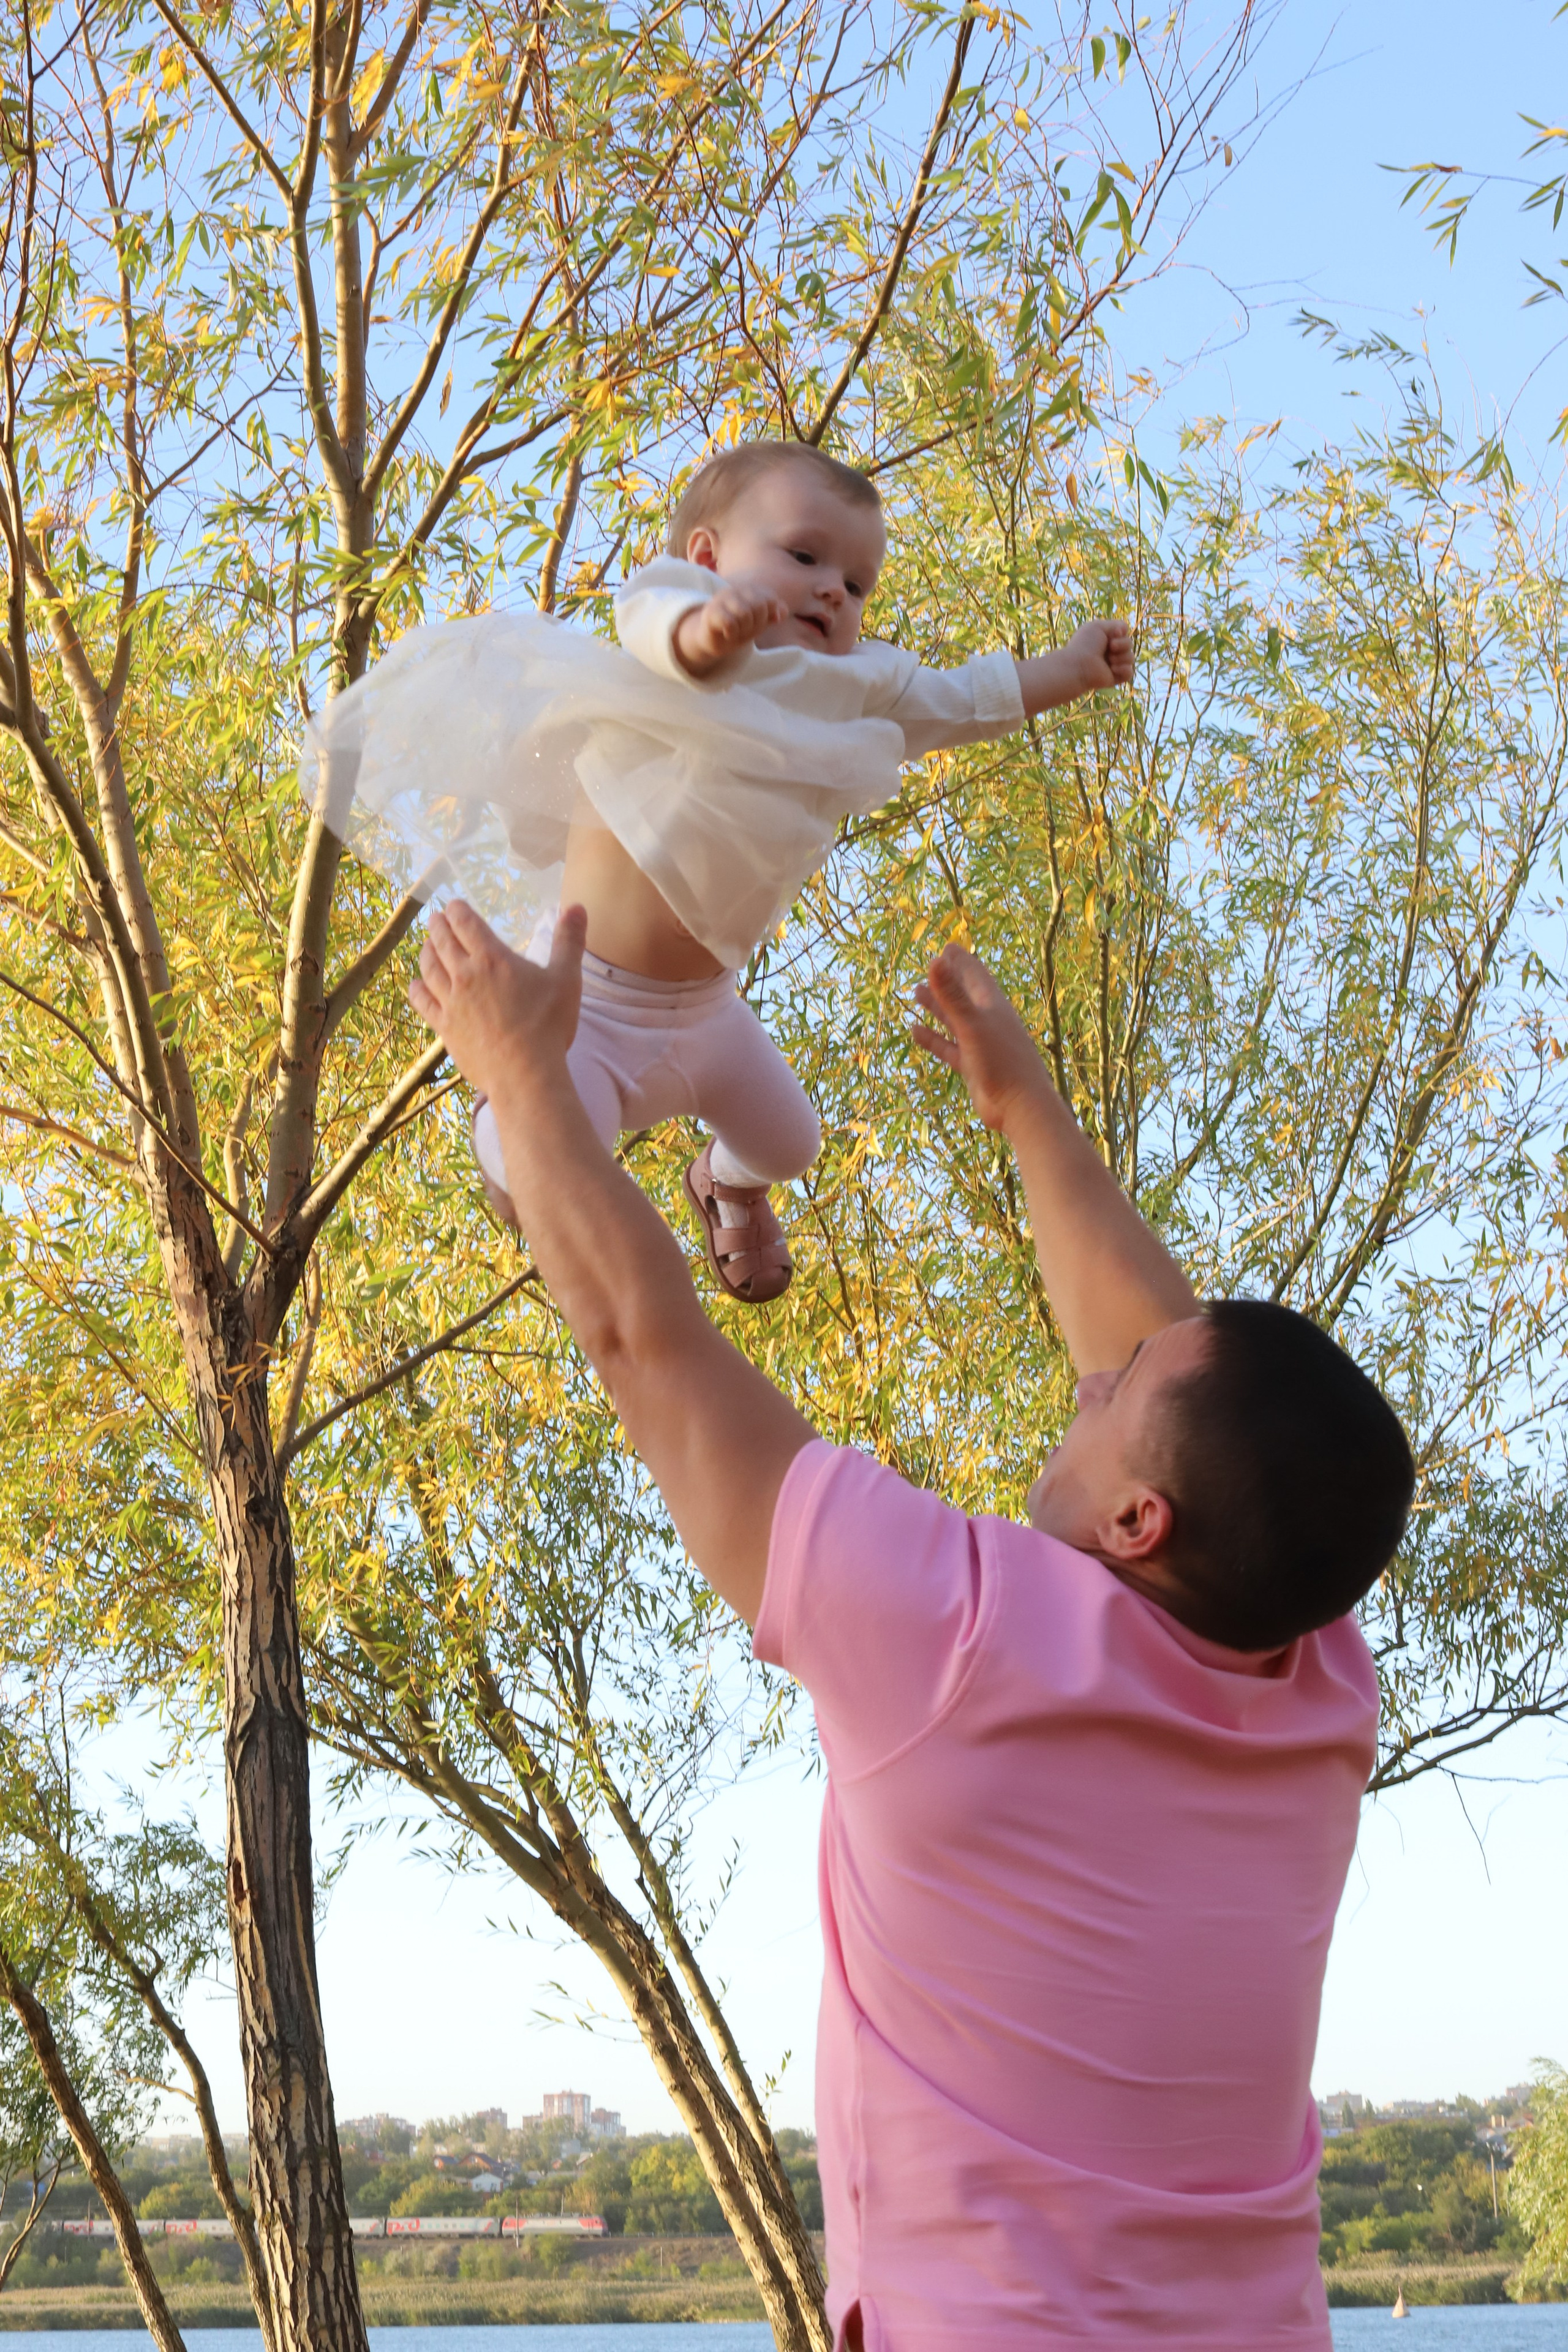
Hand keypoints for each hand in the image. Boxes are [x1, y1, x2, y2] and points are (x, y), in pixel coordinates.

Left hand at [410, 899, 586, 1098]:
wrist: (524, 1074)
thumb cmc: (548, 1025)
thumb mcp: (566, 979)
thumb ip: (569, 941)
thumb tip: (577, 906)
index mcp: (492, 958)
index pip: (466, 923)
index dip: (457, 910)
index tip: (453, 905)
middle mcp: (465, 975)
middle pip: (443, 942)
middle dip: (438, 926)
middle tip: (436, 919)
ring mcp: (451, 1002)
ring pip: (429, 968)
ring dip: (426, 952)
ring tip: (427, 945)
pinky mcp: (444, 1027)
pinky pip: (423, 1001)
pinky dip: (417, 988)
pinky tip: (417, 984)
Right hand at [673, 578, 788, 677]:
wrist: (712, 640)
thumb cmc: (738, 629)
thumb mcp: (760, 622)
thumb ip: (773, 614)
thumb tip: (783, 612)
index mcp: (749, 589)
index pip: (770, 600)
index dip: (767, 617)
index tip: (758, 623)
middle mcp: (735, 589)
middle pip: (760, 606)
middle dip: (756, 624)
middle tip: (745, 629)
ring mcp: (722, 598)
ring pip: (745, 614)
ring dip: (743, 630)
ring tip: (736, 631)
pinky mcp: (711, 612)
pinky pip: (730, 623)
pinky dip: (732, 634)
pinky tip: (727, 634)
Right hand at [912, 943, 1050, 1131]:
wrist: (1020, 1106)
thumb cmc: (1002, 1061)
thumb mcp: (972, 1024)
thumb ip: (952, 995)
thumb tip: (935, 960)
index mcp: (993, 1006)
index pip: (976, 975)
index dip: (961, 961)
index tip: (947, 947)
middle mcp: (987, 1021)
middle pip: (964, 994)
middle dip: (948, 980)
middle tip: (932, 964)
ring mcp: (979, 1044)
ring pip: (954, 1019)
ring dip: (936, 1006)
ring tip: (915, 993)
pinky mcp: (971, 1065)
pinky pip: (947, 1047)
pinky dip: (932, 1038)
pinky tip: (914, 1031)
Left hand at [1066, 617, 1133, 692]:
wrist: (1079, 665)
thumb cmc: (1085, 644)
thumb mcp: (1098, 626)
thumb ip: (1115, 625)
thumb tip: (1124, 631)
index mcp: (1105, 638)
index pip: (1123, 632)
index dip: (1121, 632)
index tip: (1114, 633)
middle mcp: (1109, 651)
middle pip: (1129, 644)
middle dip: (1123, 644)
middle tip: (1111, 647)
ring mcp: (1113, 664)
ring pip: (1130, 657)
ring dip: (1122, 657)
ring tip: (1110, 660)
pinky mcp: (1115, 677)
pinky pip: (1129, 673)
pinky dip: (1124, 669)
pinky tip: (1113, 669)